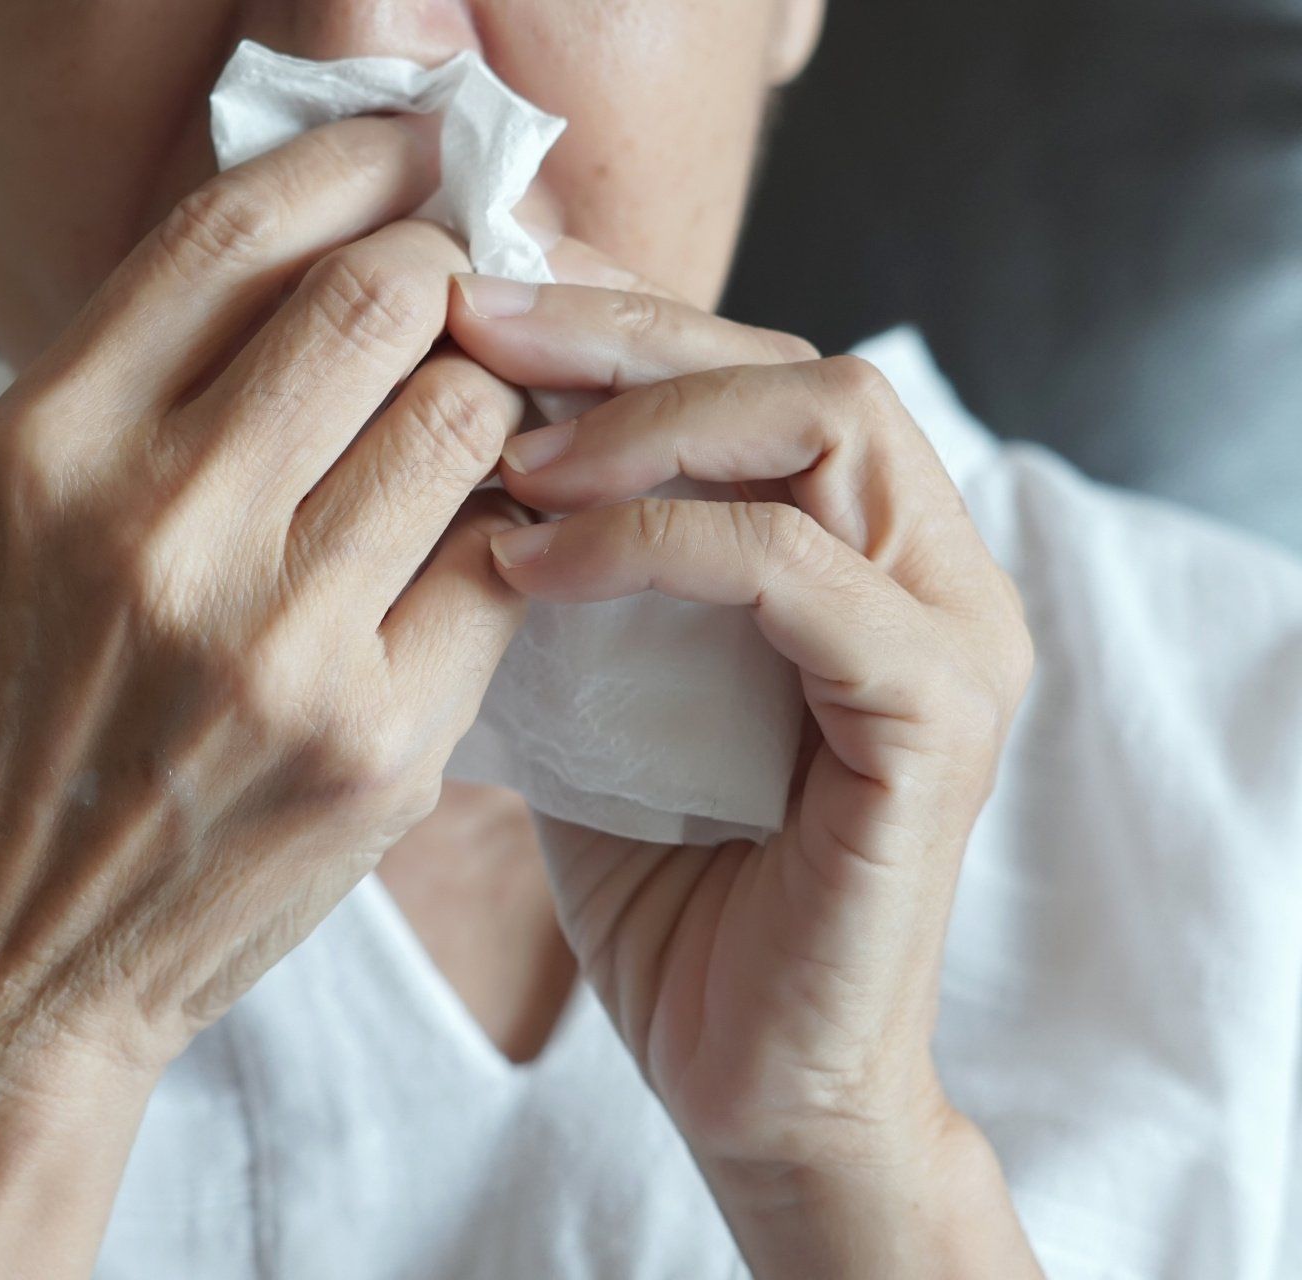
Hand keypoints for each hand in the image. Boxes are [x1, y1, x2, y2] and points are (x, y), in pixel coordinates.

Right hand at [0, 117, 533, 1278]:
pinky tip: (458, 559)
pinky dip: (496, 542)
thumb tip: (318, 254)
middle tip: (453, 303)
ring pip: (466, 421)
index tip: (406, 155)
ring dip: (483, 407)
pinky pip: (498, 570)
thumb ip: (143, 386)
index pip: (239, 226)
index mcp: (46, 445)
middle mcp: (156, 526)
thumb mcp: (9, 525)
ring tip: (452, 442)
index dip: (350, 162)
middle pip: (384, 298)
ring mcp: (276, 643)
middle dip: (442, 275)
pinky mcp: (374, 745)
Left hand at [448, 241, 1040, 1276]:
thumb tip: (449, 420)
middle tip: (470, 322)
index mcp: (860, 545)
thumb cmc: (665, 884)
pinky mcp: (937, 716)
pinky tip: (533, 566)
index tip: (469, 296)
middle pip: (791, 361)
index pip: (750, 364)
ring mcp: (952, 633)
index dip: (611, 311)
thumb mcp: (595, 680)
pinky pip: (799, 569)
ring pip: (821, 423)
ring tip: (506, 459)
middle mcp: (929, 565)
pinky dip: (658, 541)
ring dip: (643, 422)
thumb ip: (566, 559)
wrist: (747, 1074)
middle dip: (617, 329)